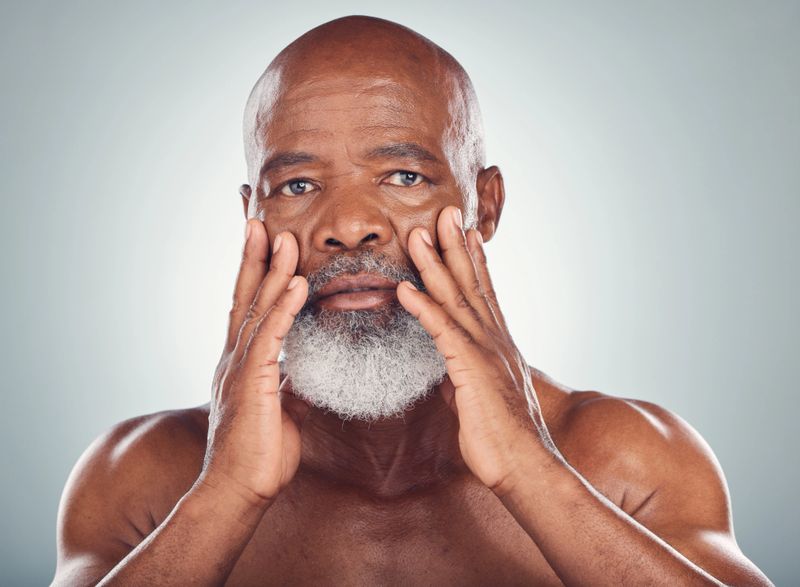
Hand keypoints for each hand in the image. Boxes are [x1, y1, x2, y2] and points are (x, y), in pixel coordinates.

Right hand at [198, 219, 309, 507]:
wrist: (239, 491)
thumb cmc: (260, 454)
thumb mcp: (281, 408)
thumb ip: (288, 383)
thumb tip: (301, 371)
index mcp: (242, 361)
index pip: (247, 305)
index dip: (254, 270)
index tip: (260, 237)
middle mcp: (234, 357)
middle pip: (243, 295)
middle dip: (252, 254)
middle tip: (257, 216)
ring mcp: (240, 368)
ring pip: (256, 308)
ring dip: (270, 270)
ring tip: (281, 234)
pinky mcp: (252, 383)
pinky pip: (271, 338)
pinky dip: (283, 308)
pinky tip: (297, 283)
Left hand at [396, 206, 555, 496]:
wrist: (526, 468)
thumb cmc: (505, 439)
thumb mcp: (483, 399)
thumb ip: (466, 378)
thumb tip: (449, 372)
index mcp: (499, 345)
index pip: (484, 294)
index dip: (473, 261)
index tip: (465, 232)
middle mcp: (496, 340)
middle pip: (472, 284)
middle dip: (455, 246)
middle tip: (444, 213)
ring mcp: (485, 352)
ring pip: (456, 299)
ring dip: (435, 265)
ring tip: (416, 235)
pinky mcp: (472, 371)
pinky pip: (443, 333)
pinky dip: (423, 308)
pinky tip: (405, 289)